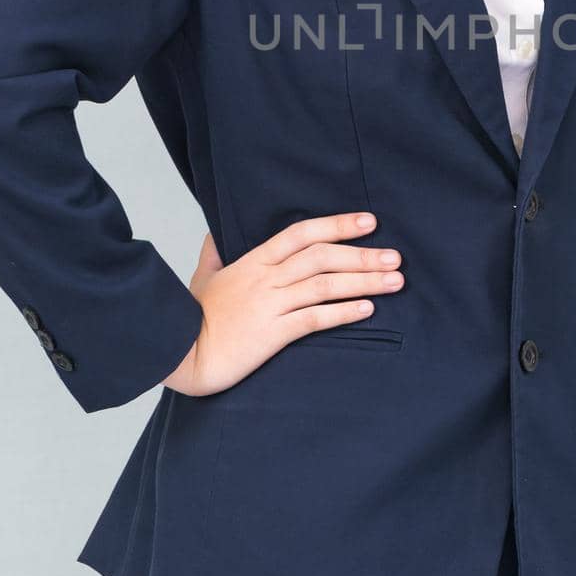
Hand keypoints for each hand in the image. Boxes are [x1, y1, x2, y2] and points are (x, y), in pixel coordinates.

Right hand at [162, 212, 404, 397]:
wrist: (180, 353)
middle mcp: (266, 278)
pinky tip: (367, 309)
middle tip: (395, 256)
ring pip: (324, 285)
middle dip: (362, 254)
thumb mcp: (203, 277)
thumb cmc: (190, 317)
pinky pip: (314, 319)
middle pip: (321, 257)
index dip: (337, 224)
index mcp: (253, 261)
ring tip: (395, 281)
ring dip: (363, 281)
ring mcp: (270, 305)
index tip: (369, 222)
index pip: (302, 233)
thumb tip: (214, 234)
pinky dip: (343, 312)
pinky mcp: (272, 334)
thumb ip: (214, 253)